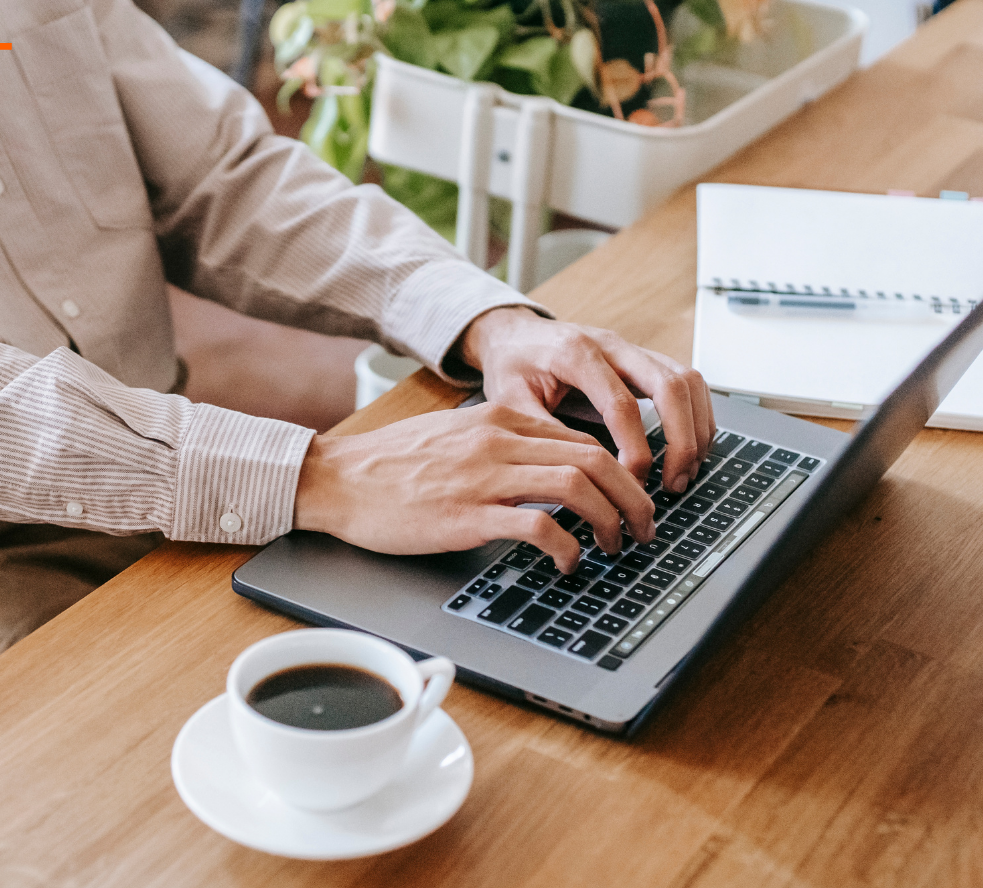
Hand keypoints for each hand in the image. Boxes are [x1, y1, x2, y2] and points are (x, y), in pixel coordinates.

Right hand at [293, 403, 653, 570]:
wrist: (337, 479)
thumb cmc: (391, 465)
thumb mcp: (455, 436)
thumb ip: (502, 443)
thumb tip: (549, 465)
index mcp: (499, 419)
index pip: (584, 438)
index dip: (622, 471)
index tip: (632, 498)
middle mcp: (498, 441)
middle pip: (595, 459)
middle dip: (633, 497)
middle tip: (644, 527)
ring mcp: (484, 477)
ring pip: (577, 486)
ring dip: (611, 520)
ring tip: (617, 546)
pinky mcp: (467, 515)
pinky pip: (537, 527)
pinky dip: (567, 547)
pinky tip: (569, 563)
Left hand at [457, 307, 713, 492]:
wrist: (514, 334)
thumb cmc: (511, 366)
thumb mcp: (509, 402)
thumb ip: (543, 434)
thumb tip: (581, 477)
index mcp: (576, 354)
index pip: (621, 404)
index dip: (635, 449)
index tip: (633, 484)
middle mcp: (612, 345)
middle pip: (670, 385)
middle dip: (682, 440)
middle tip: (675, 484)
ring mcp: (633, 349)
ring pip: (688, 380)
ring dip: (697, 428)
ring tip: (686, 471)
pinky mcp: (644, 359)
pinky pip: (687, 382)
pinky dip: (697, 416)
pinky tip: (689, 448)